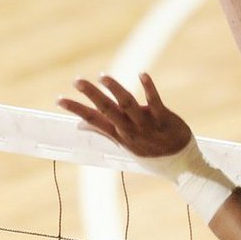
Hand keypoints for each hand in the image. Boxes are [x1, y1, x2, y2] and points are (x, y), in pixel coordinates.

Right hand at [57, 73, 194, 159]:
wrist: (181, 165)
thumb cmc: (151, 153)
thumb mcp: (124, 144)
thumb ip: (103, 131)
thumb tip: (80, 125)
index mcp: (119, 134)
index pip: (93, 120)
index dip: (76, 109)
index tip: (59, 99)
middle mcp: (129, 130)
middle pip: (107, 110)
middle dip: (92, 95)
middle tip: (77, 80)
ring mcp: (146, 125)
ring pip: (128, 105)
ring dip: (115, 89)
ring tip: (103, 76)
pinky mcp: (163, 119)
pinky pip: (155, 102)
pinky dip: (148, 88)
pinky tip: (141, 74)